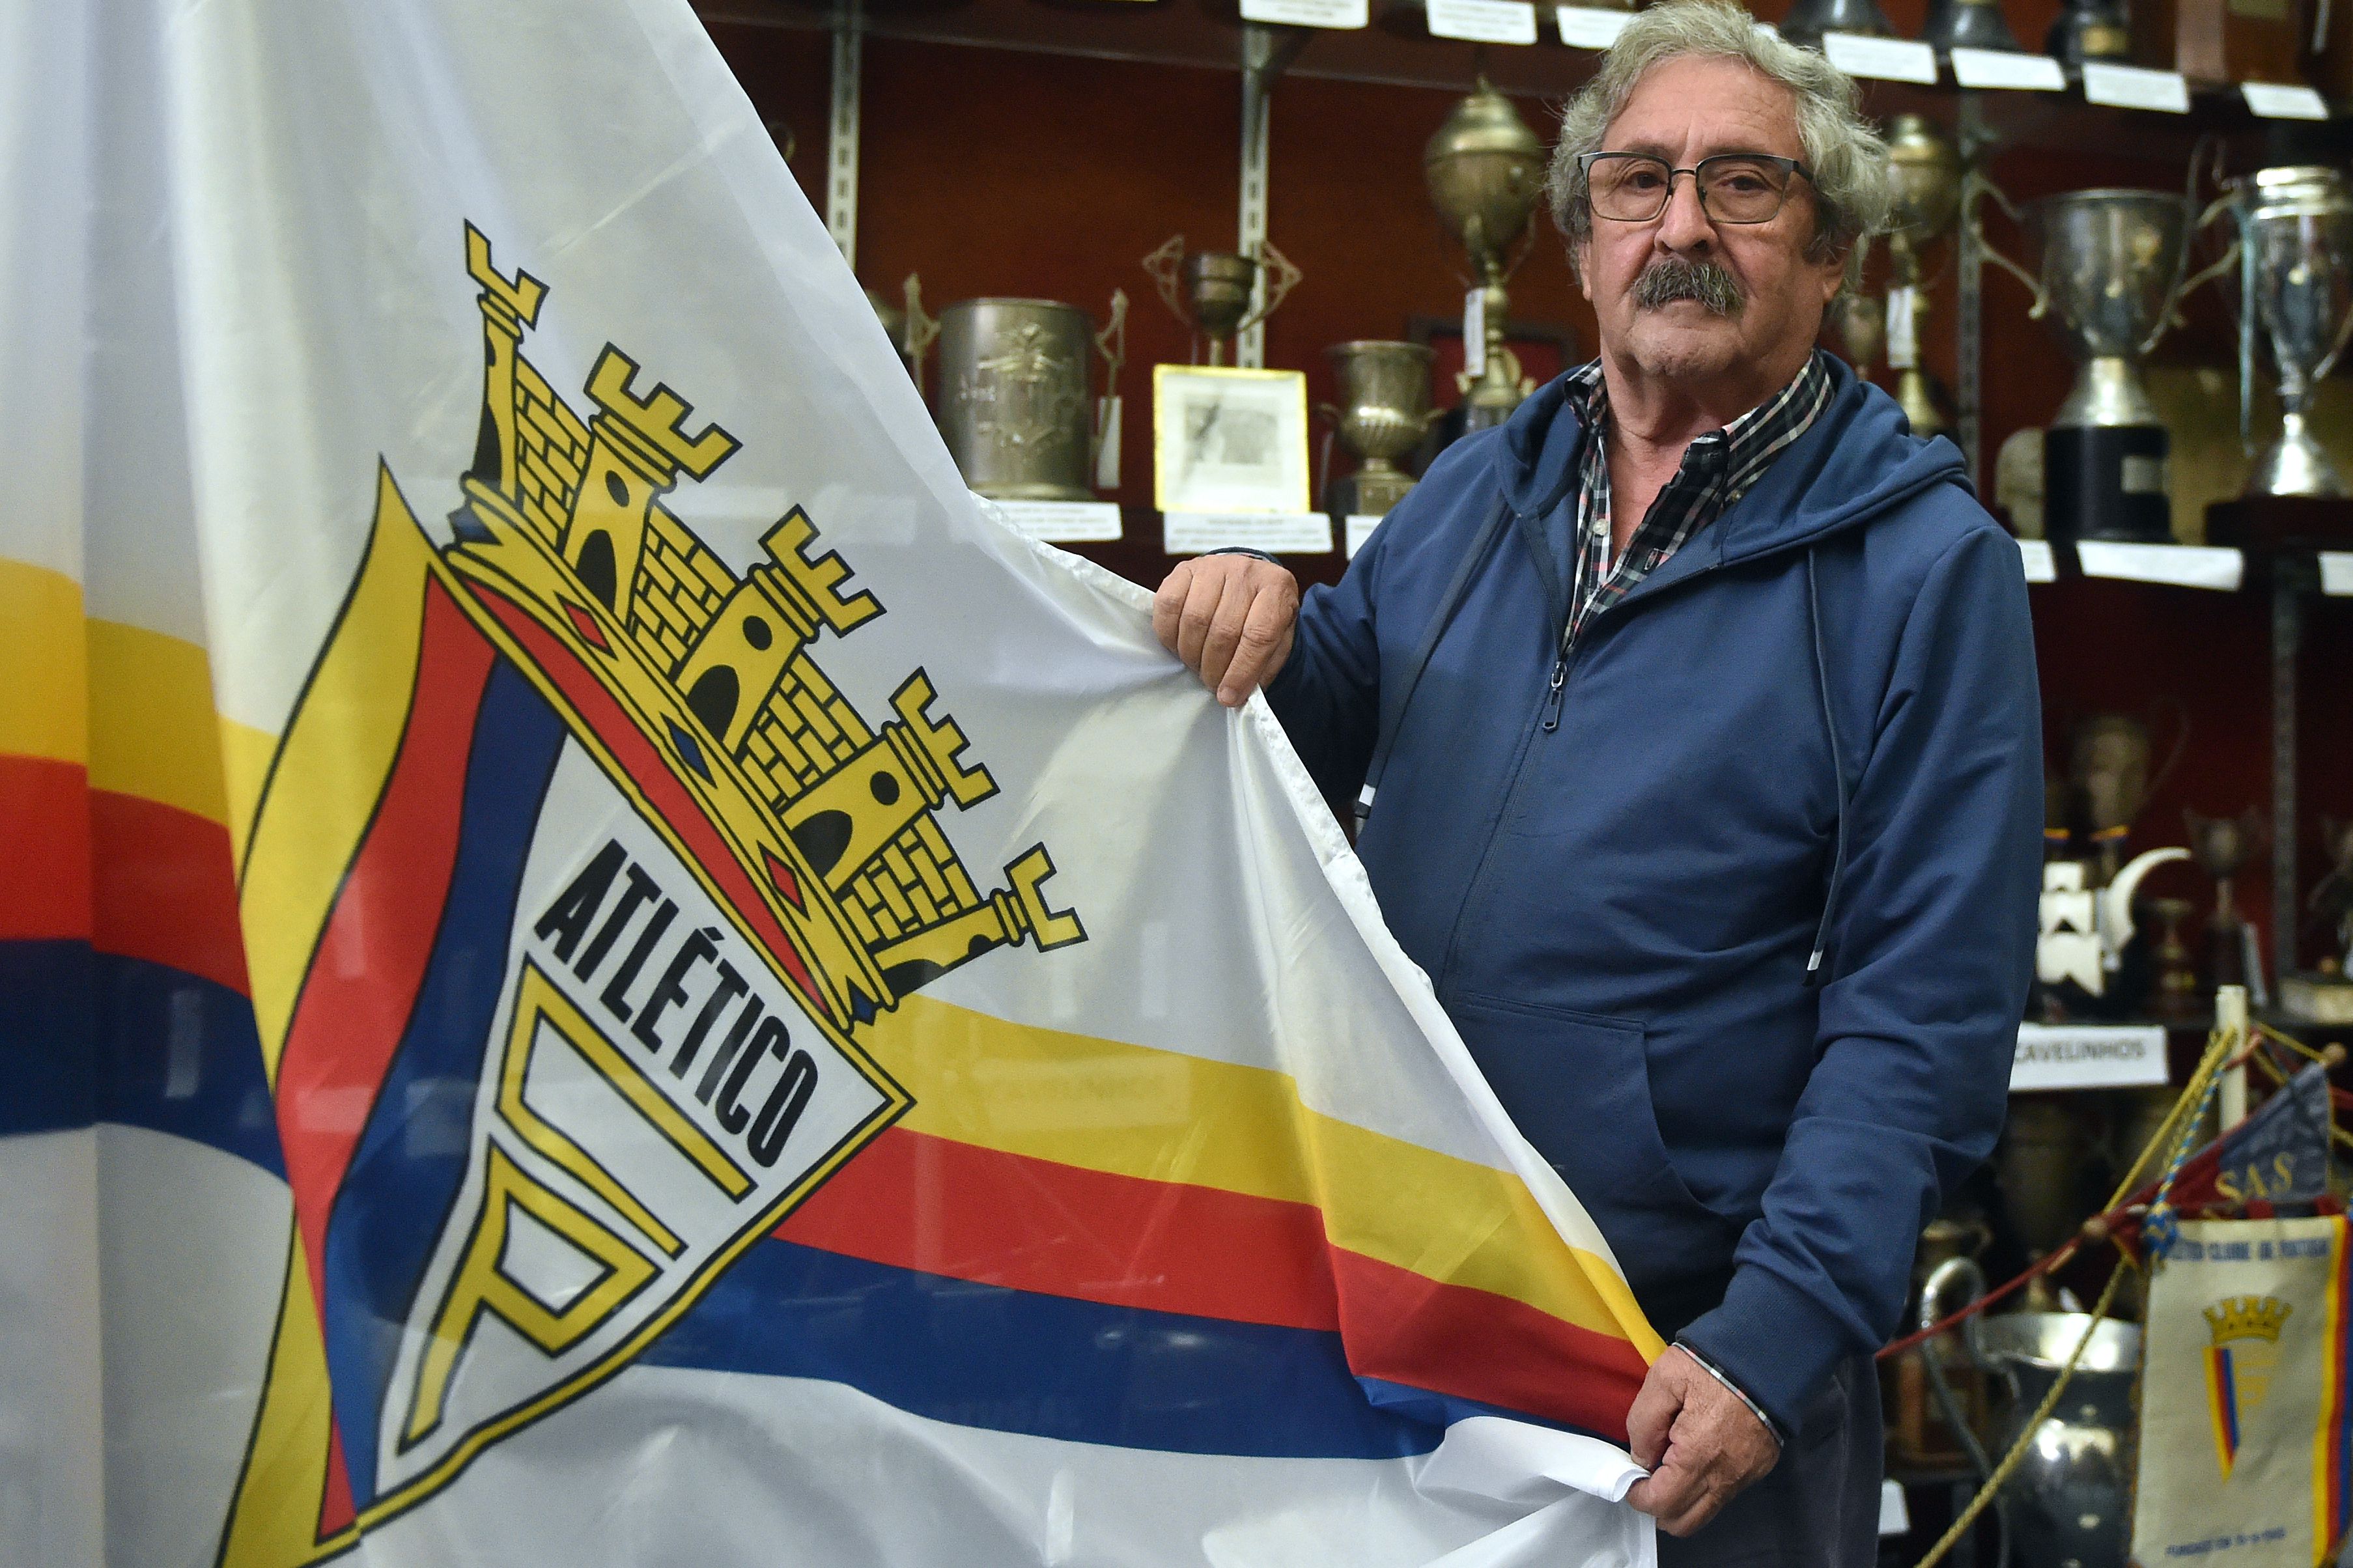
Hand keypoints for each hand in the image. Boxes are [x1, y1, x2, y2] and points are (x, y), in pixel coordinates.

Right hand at [1152, 554, 1299, 707]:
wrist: (1247, 579)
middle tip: (1213, 684)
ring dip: (1192, 654)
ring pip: (1194, 620)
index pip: (1258, 635)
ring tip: (1199, 666)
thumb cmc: (1262, 613)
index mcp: (1277, 587)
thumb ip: (1265, 665)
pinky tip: (1181, 645)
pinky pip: (1168, 606)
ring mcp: (1212, 566)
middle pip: (1224, 630)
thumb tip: (1238, 693)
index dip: (1242, 671)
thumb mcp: (1279, 638)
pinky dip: (1170, 635)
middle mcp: (1246, 571)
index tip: (1229, 697)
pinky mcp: (1184, 569)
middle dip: (1214, 668)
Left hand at [1623, 1346, 1780, 1537]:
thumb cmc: (1711, 1364)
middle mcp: (1725, 1477)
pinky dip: (1703, 1488)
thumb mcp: (1664, 1379)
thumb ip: (1643, 1422)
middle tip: (1647, 1476)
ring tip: (1669, 1467)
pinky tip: (1696, 1457)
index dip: (1637, 1496)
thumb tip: (1641, 1458)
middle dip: (1657, 1506)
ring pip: (1705, 1513)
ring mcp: (1745, 1476)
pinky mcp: (1758, 1469)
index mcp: (1698, 1455)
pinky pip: (1723, 1495)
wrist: (1769, 1355)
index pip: (1661, 1503)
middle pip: (1683, 1522)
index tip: (1630, 1477)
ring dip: (1681, 1502)